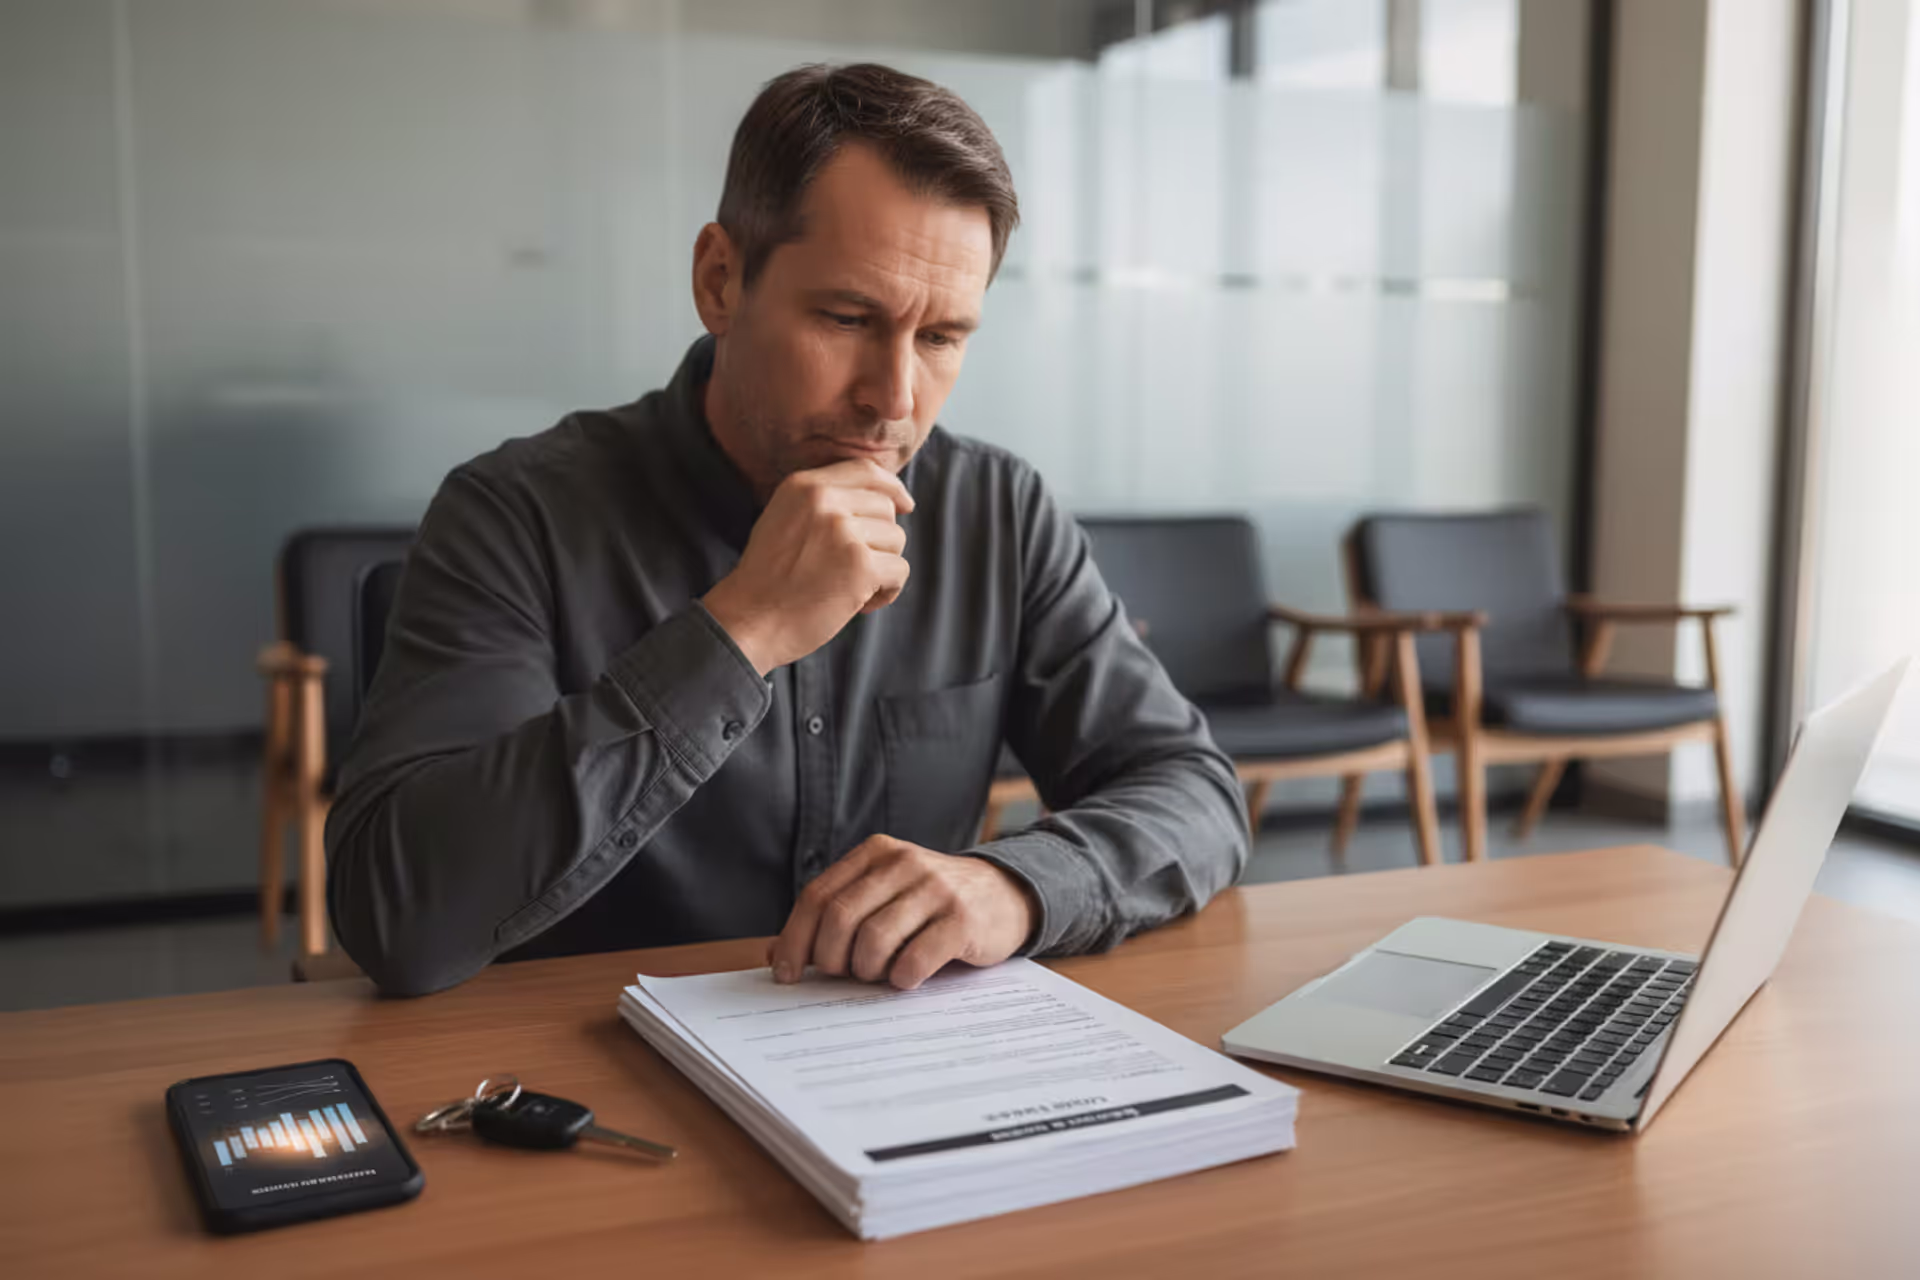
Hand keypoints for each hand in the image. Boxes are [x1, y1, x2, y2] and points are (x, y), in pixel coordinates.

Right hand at [702, 460, 913, 674]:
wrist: (749, 621)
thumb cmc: (768, 579)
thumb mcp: (784, 519)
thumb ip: (822, 503)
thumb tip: (882, 499)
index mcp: (804, 486)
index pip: (865, 471)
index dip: (892, 487)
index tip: (905, 505)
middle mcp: (824, 501)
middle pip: (885, 509)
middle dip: (879, 541)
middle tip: (851, 570)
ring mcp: (843, 532)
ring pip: (896, 539)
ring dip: (882, 568)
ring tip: (848, 587)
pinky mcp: (860, 565)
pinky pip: (899, 570)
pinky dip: (886, 592)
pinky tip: (860, 604)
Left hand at [767, 836, 1038, 989]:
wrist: (1005, 895)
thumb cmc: (931, 905)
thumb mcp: (885, 895)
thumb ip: (837, 915)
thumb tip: (777, 954)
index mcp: (876, 854)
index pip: (818, 896)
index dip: (796, 939)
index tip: (786, 974)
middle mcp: (903, 863)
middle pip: (840, 918)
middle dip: (830, 959)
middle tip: (841, 975)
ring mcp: (935, 889)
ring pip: (873, 940)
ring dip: (867, 970)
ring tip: (878, 974)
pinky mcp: (962, 920)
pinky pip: (914, 959)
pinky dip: (901, 979)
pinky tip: (907, 978)